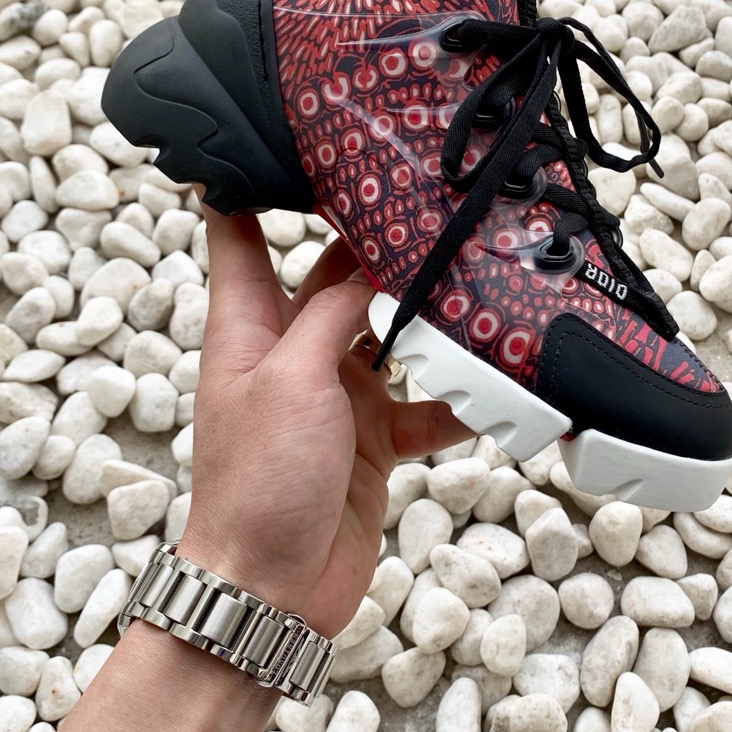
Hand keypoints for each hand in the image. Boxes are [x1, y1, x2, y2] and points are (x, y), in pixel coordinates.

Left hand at [175, 208, 473, 637]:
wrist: (272, 587)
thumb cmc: (258, 480)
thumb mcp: (293, 378)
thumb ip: (333, 315)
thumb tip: (371, 268)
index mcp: (250, 327)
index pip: (241, 236)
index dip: (254, 186)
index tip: (286, 143)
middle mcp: (292, 352)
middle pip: (333, 279)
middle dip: (372, 248)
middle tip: (422, 207)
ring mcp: (335, 395)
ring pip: (386, 336)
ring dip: (422, 320)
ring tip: (469, 285)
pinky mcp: (371, 439)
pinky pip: (421, 408)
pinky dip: (453, 402)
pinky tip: (490, 392)